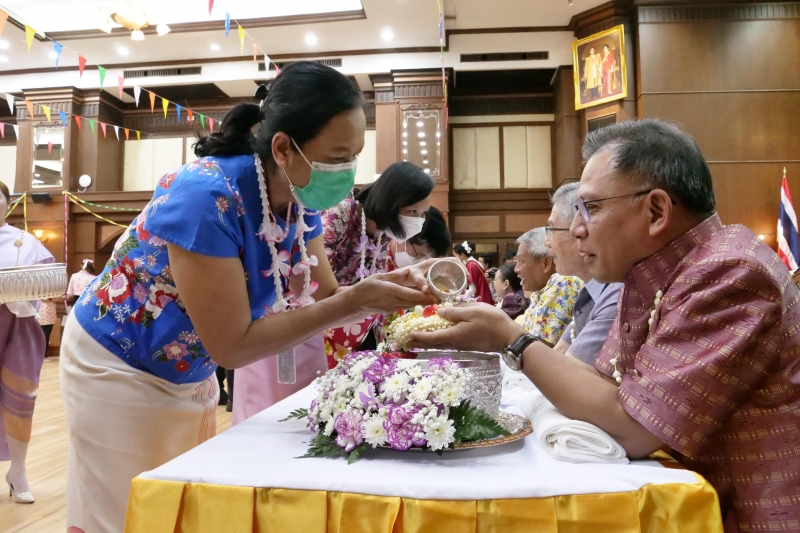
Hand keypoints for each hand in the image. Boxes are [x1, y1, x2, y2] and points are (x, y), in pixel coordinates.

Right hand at [354, 266, 437, 313]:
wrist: (356, 302)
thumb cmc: (366, 286)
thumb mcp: (379, 277)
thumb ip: (395, 275)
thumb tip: (408, 270)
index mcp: (391, 291)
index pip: (410, 294)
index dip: (424, 296)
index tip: (435, 296)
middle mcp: (393, 301)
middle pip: (414, 302)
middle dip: (427, 301)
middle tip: (441, 299)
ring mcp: (393, 307)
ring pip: (411, 305)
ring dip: (422, 303)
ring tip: (435, 301)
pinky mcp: (391, 311)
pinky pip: (405, 306)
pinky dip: (414, 304)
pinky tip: (422, 302)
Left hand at [407, 303, 523, 352]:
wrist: (509, 337)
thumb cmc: (491, 322)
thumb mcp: (472, 311)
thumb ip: (454, 312)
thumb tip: (439, 313)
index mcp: (453, 335)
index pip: (431, 337)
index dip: (418, 336)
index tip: (407, 334)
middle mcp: (455, 343)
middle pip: (433, 343)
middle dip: (419, 341)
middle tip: (406, 339)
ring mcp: (461, 344)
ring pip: (440, 343)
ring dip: (427, 341)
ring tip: (417, 337)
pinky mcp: (467, 343)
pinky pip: (447, 342)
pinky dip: (438, 339)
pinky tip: (437, 334)